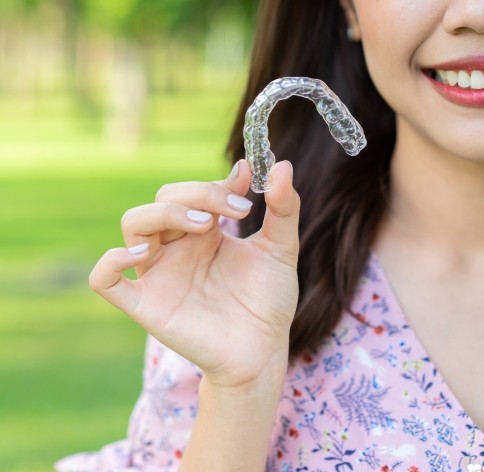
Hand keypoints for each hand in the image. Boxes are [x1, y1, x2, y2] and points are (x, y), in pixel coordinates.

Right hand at [89, 160, 299, 387]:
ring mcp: (160, 274)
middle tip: (237, 212)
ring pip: (133, 224)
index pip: (193, 191)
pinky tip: (143, 253)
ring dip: (163, 214)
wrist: (263, 349)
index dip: (216, 184)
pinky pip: (106, 280)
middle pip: (163, 200)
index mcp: (205, 233)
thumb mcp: (281, 250)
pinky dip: (111, 261)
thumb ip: (283, 208)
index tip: (247, 184)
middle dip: (198, 195)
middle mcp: (178, 247)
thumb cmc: (268, 301)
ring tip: (202, 225)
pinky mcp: (146, 304)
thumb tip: (281, 164)